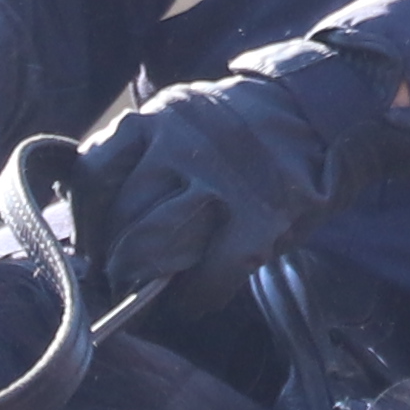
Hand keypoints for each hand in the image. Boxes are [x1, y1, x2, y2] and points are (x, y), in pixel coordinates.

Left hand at [66, 43, 409, 297]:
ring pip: (156, 243)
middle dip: (113, 256)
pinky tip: (196, 298)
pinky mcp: (260, 216)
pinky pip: (212, 271)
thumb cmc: (243, 133)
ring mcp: (221, 181)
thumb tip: (95, 222)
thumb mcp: (185, 123)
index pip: (93, 174)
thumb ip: (143, 157)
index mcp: (155, 120)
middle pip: (121, 216)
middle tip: (117, 278)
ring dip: (146, 276)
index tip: (87, 246)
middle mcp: (181, 145)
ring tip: (148, 289)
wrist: (324, 111)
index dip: (85, 219)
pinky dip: (198, 294)